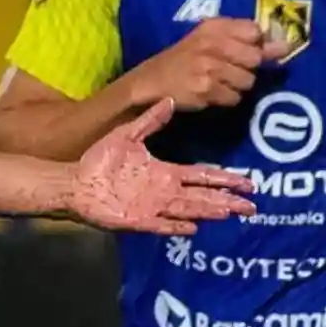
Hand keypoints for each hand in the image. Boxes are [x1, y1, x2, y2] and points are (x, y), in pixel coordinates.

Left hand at [69, 99, 255, 233]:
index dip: (225, 179)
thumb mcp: (126, 136)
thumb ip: (150, 121)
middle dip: (227, 201)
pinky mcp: (137, 220)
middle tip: (252, 206)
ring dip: (207, 211)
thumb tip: (169, 99)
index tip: (249, 182)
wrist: (73, 182)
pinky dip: (175, 226)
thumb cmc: (99, 161)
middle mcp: (164, 192)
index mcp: (165, 172)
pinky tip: (192, 227)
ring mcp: (152, 208)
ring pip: (187, 210)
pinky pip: (160, 225)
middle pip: (202, 197)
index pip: (202, 175)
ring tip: (229, 212)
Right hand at [127, 18, 289, 110]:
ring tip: (215, 83)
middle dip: (245, 69)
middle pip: (255, 58)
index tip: (242, 54)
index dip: (254, 45)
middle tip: (226, 71)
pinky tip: (209, 94)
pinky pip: (234, 98)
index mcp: (212, 27)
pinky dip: (225, 99)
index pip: (254, 31)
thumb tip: (285, 47)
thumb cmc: (181, 61)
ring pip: (247, 80)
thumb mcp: (207, 41)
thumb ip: (245, 41)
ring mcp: (208, 67)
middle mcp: (211, 43)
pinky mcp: (206, 89)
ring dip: (235, 86)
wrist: (147, 84)